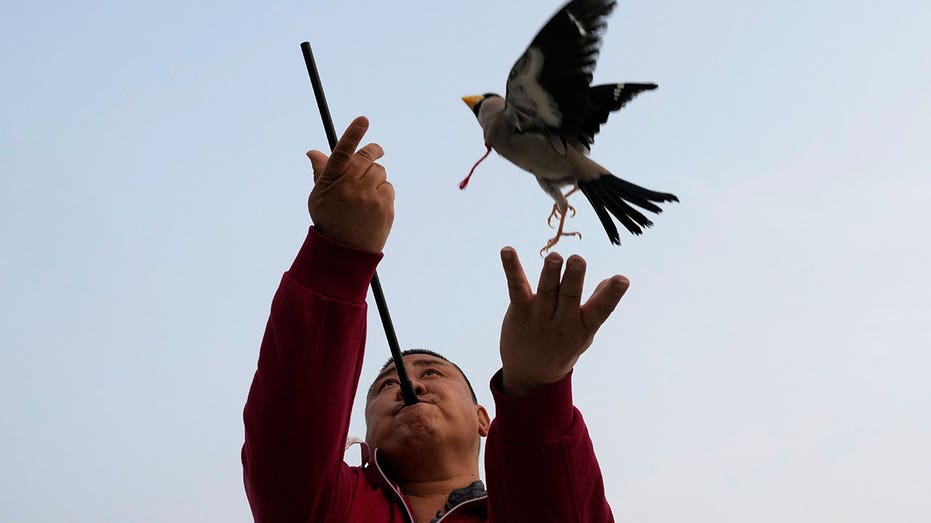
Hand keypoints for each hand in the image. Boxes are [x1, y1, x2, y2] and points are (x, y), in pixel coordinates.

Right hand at [307, 116, 394, 252]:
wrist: (345, 251)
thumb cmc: (329, 220)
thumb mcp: (319, 196)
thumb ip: (320, 172)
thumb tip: (313, 152)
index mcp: (331, 181)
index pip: (343, 152)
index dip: (353, 134)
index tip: (363, 120)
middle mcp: (350, 187)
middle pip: (367, 157)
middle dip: (373, 152)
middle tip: (375, 152)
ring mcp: (368, 197)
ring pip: (380, 172)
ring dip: (376, 177)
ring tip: (365, 195)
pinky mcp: (384, 207)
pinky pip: (388, 187)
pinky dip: (383, 192)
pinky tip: (373, 206)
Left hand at [498, 248, 629, 395]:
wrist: (531, 375)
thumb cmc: (563, 347)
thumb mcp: (585, 333)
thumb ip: (596, 306)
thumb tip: (611, 281)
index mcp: (583, 326)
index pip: (600, 310)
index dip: (611, 294)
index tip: (622, 279)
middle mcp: (562, 322)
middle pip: (569, 296)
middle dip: (574, 278)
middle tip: (578, 260)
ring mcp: (539, 316)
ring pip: (546, 291)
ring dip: (549, 273)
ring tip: (554, 257)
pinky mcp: (520, 311)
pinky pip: (516, 287)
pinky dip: (512, 268)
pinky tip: (507, 251)